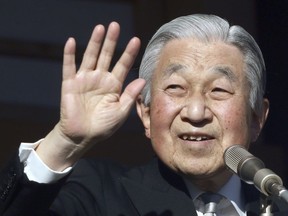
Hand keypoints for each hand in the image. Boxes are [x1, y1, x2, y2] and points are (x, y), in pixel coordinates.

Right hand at [36, 22, 144, 169]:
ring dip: (94, 43)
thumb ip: (130, 95)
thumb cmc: (103, 126)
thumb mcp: (121, 111)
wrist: (82, 137)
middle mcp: (100, 79)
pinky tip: (71, 41)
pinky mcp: (70, 84)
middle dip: (111, 42)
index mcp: (114, 86)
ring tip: (100, 28)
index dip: (129, 53)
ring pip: (90, 57)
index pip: (123, 65)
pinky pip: (69, 66)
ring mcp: (85, 80)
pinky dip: (69, 55)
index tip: (136, 40)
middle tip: (116, 26)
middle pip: (107, 56)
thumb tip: (142, 79)